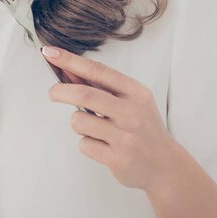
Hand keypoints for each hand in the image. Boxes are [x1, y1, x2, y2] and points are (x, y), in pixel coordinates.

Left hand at [43, 46, 177, 190]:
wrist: (165, 165)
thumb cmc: (143, 128)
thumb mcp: (131, 101)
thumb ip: (101, 87)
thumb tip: (69, 72)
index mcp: (136, 92)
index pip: (98, 71)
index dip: (71, 60)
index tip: (51, 53)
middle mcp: (132, 112)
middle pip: (85, 94)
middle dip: (61, 91)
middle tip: (52, 93)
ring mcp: (125, 137)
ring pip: (79, 122)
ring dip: (77, 123)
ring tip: (92, 129)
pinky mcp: (118, 159)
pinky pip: (84, 145)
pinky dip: (87, 144)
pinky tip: (102, 146)